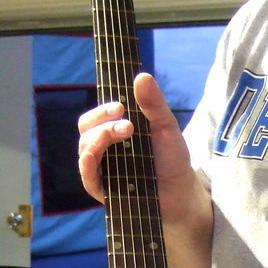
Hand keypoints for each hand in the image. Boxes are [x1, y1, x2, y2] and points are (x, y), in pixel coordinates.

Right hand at [78, 73, 190, 204]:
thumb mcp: (165, 127)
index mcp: (113, 133)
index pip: (94, 118)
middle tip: (128, 124)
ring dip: (99, 139)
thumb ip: (153, 104)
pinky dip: (87, 165)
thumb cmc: (172, 159)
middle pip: (85, 131)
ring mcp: (102, 171)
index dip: (102, 110)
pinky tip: (94, 155)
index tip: (121, 106)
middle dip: (102, 123)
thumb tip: (142, 75)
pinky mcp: (104, 191)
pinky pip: (87, 177)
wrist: (182, 192)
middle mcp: (104, 150)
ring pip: (85, 151)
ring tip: (124, 133)